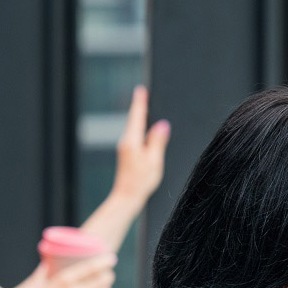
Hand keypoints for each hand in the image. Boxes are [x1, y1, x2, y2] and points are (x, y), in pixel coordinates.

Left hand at [111, 86, 170, 207]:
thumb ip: (157, 141)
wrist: (126, 197)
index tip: (141, 89)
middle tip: (142, 92)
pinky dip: (138, 128)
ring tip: (144, 106)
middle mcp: (126, 142)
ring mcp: (124, 148)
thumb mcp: (153, 161)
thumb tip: (162, 125)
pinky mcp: (126, 154)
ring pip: (133, 127)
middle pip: (133, 119)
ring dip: (139, 117)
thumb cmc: (140, 182)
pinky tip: (143, 129)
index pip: (137, 116)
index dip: (140, 102)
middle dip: (139, 106)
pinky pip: (133, 135)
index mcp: (132, 141)